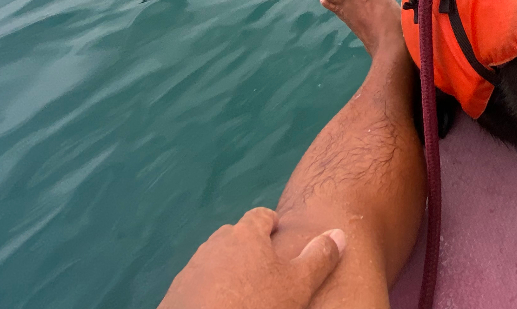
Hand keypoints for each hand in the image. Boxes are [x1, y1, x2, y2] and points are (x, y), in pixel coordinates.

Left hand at [157, 208, 344, 308]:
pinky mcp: (177, 291)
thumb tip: (340, 233)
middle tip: (265, 269)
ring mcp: (193, 266)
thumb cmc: (255, 303)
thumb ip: (319, 257)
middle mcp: (215, 243)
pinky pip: (198, 282)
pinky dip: (209, 289)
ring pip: (215, 259)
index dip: (272, 225)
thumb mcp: (297, 284)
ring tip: (243, 290)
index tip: (281, 238)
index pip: (261, 215)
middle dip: (249, 247)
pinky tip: (220, 305)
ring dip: (228, 268)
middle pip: (234, 235)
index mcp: (245, 234)